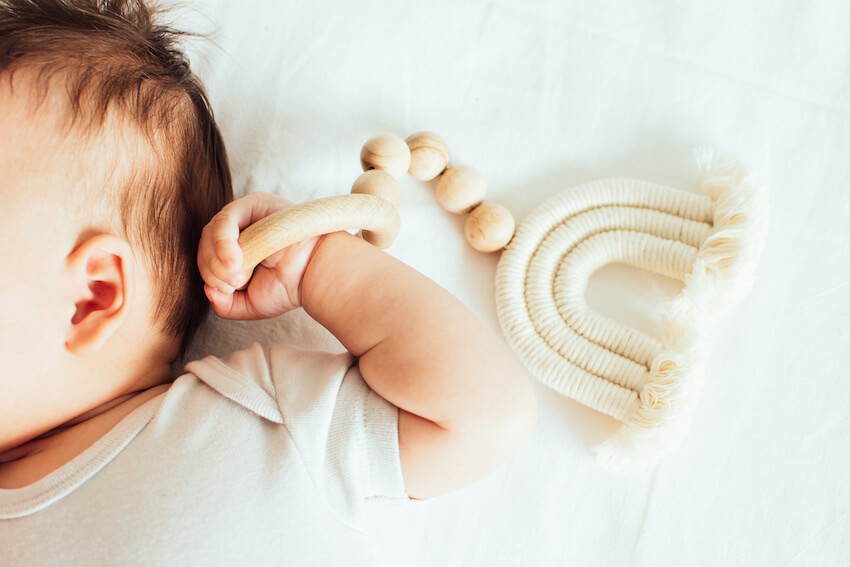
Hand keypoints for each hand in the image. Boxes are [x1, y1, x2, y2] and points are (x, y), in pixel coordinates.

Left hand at [197, 192, 322, 319]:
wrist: (316, 274)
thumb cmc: (291, 286)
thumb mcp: (249, 303)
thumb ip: (224, 304)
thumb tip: (208, 291)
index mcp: (239, 250)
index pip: (208, 256)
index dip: (210, 274)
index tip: (226, 290)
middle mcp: (242, 228)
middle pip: (206, 243)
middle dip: (212, 268)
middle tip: (231, 285)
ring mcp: (247, 214)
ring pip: (212, 233)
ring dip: (217, 259)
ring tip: (238, 276)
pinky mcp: (254, 203)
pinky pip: (225, 221)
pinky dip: (223, 244)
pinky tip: (236, 261)